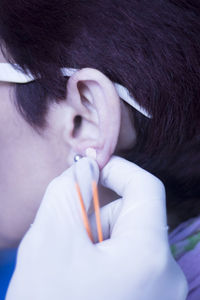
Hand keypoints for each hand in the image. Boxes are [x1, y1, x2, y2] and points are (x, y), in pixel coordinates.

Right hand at [6, 156, 187, 299]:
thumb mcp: (51, 241)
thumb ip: (69, 192)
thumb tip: (86, 165)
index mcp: (149, 255)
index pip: (147, 188)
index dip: (118, 169)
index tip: (91, 168)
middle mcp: (167, 276)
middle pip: (135, 217)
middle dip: (99, 214)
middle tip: (68, 234)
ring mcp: (162, 295)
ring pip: (129, 241)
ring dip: (98, 240)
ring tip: (71, 266)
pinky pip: (130, 263)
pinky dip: (105, 260)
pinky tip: (82, 281)